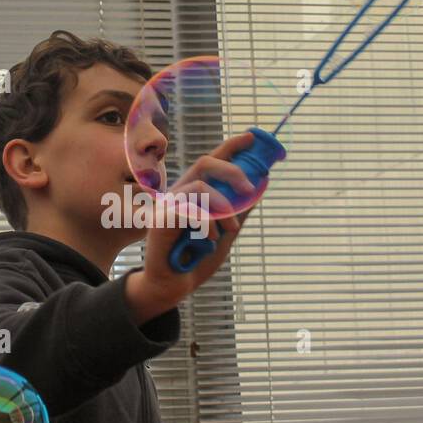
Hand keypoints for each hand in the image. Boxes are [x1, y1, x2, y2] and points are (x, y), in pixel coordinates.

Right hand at [125, 132, 266, 323]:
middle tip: (250, 189)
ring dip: (224, 208)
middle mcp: (180, 192)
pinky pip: (191, 208)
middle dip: (232, 171)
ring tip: (230, 231)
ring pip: (201, 186)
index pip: (212, 161)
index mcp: (195, 192)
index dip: (230, 146)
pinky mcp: (162, 217)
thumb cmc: (197, 259)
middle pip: (205, 162)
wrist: (174, 285)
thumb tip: (259, 186)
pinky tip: (210, 238)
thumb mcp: (226, 233)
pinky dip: (208, 222)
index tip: (251, 137)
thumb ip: (238, 211)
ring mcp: (169, 203)